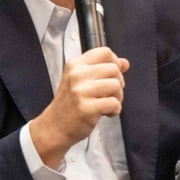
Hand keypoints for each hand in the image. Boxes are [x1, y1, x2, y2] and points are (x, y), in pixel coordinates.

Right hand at [30, 47, 129, 167]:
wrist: (54, 127)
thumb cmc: (69, 105)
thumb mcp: (80, 81)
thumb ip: (102, 69)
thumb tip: (124, 63)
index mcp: (75, 65)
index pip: (105, 52)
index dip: (115, 62)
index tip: (112, 75)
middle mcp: (77, 75)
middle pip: (114, 69)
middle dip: (118, 83)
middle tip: (109, 94)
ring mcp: (81, 91)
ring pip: (116, 85)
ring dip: (117, 97)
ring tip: (106, 104)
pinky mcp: (86, 108)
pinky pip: (114, 103)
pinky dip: (115, 110)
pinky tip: (104, 113)